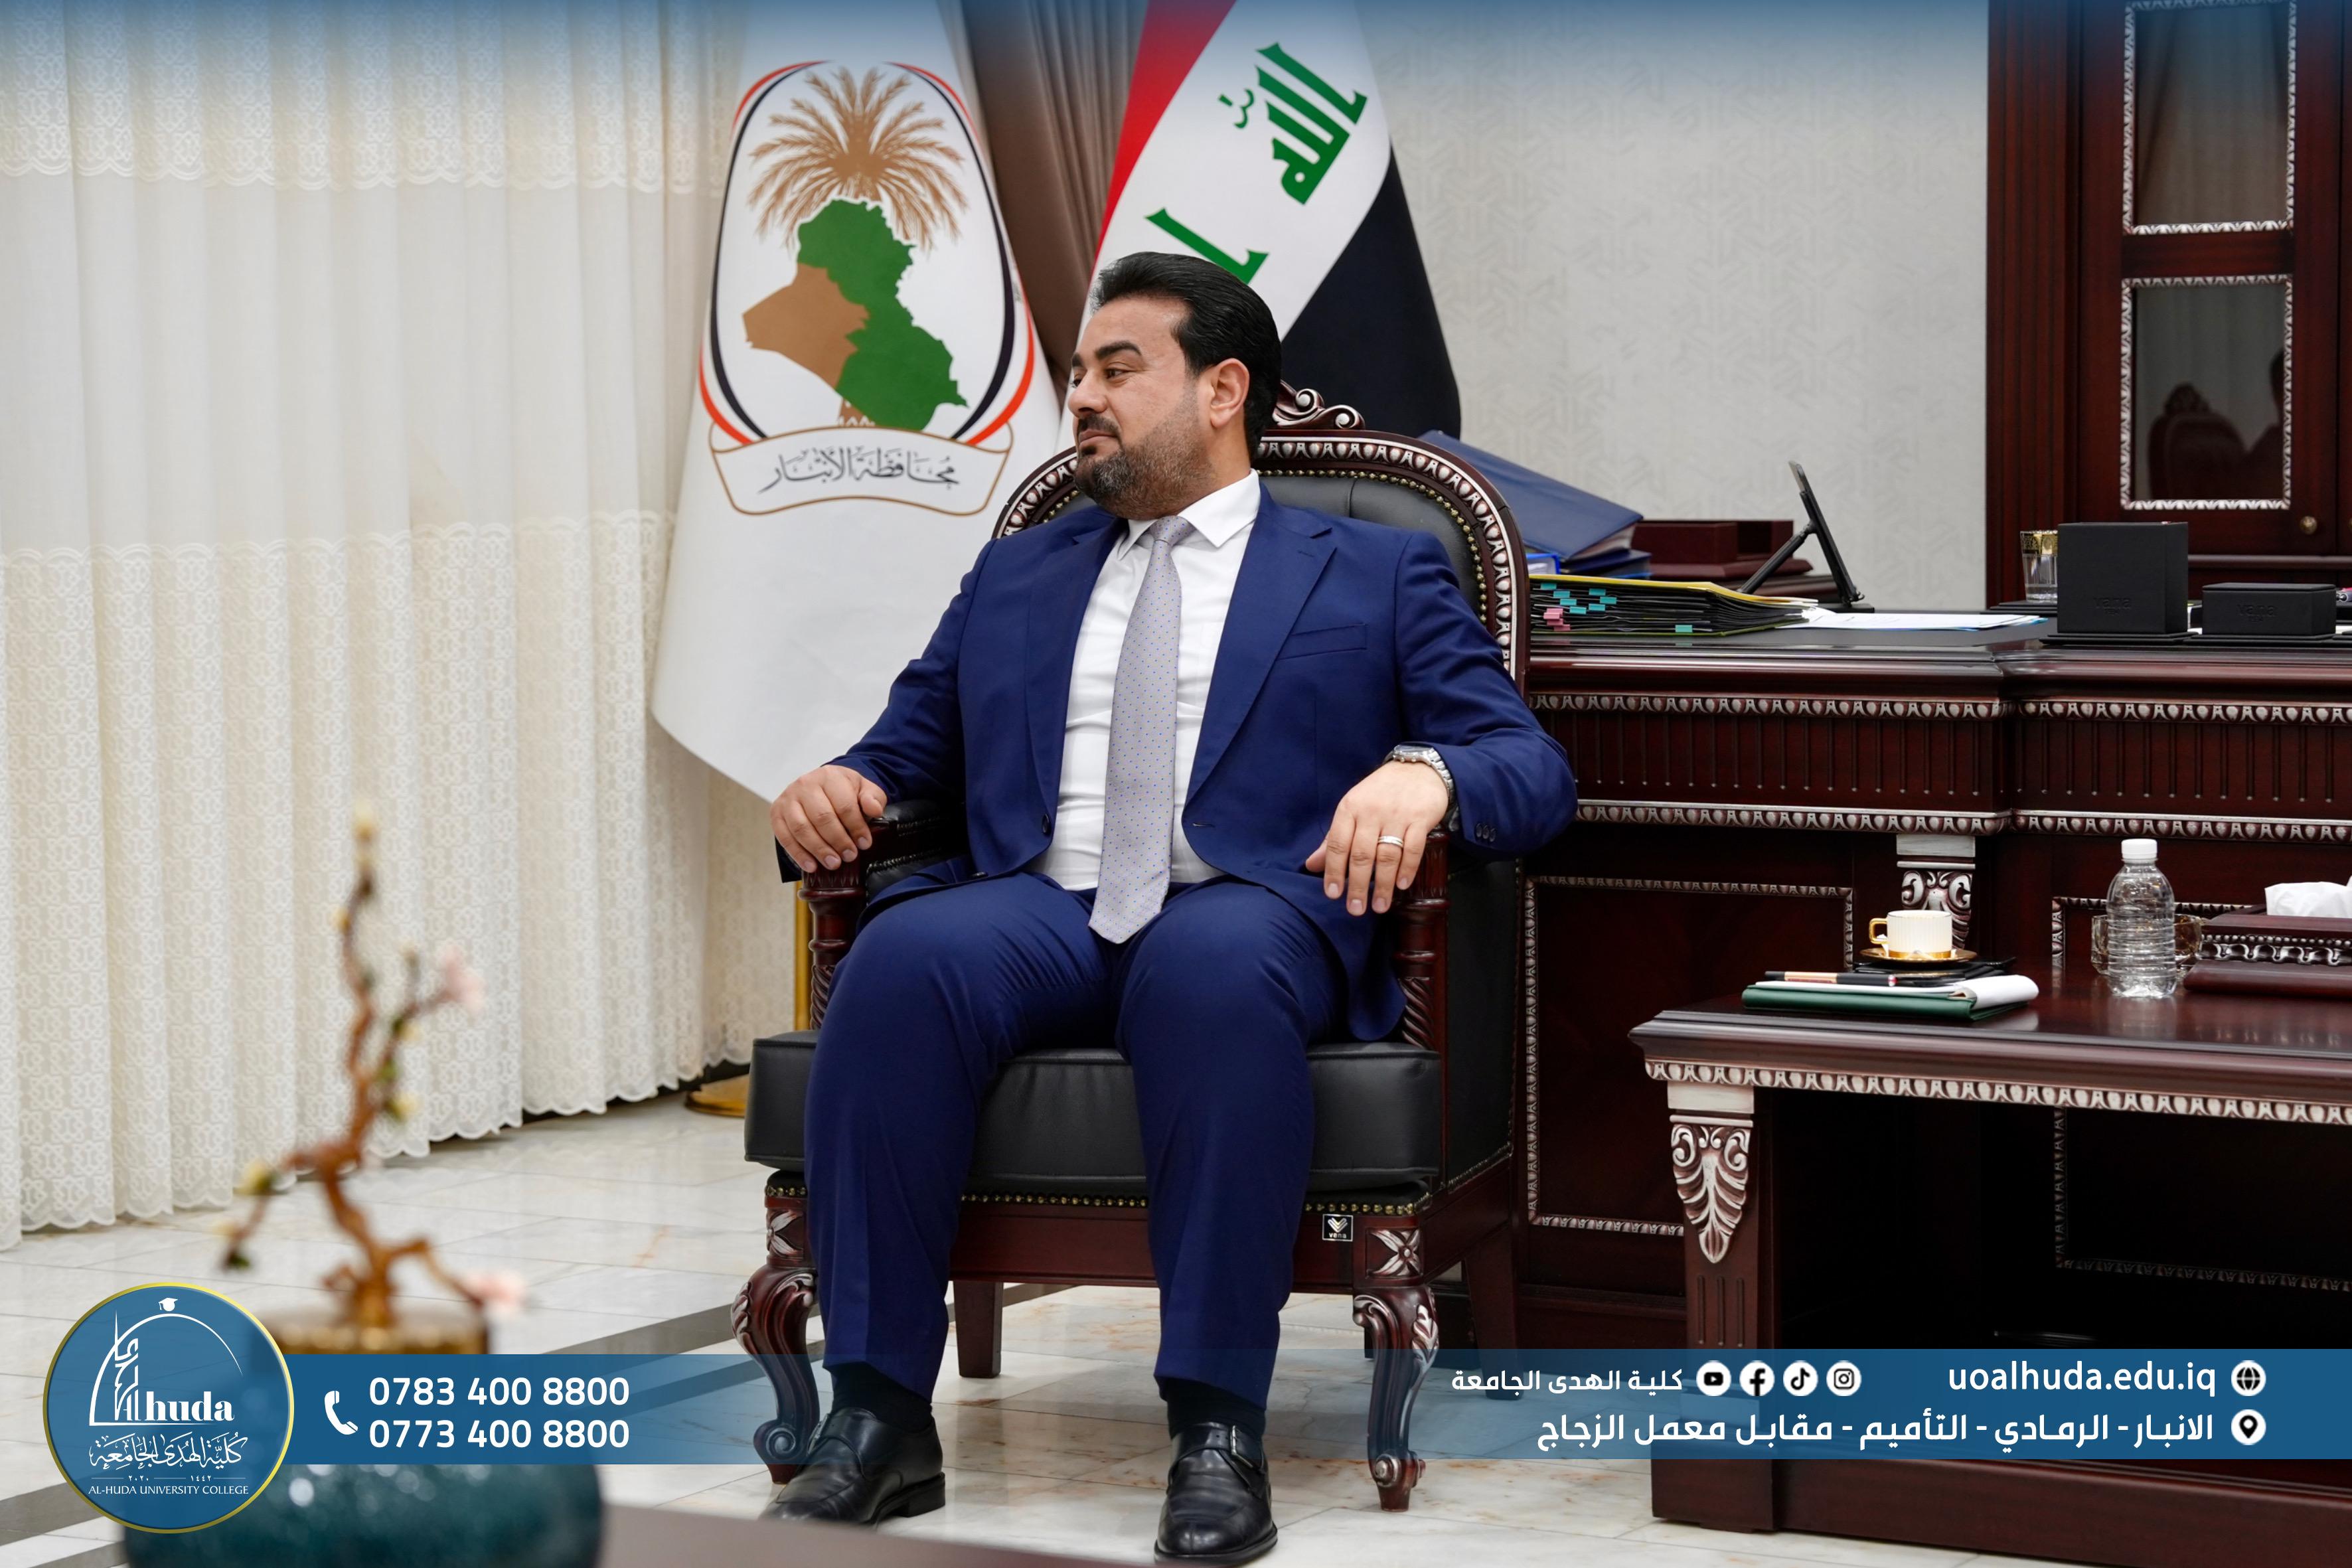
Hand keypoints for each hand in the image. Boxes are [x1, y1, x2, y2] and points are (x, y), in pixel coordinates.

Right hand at [772, 765, 886, 873]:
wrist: (822, 785)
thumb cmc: (844, 791)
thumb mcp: (864, 789)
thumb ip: (872, 798)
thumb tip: (874, 809)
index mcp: (829, 776)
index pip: (844, 804)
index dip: (855, 827)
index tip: (864, 844)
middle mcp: (805, 784)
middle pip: (821, 817)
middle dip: (837, 840)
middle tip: (849, 856)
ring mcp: (788, 798)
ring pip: (801, 828)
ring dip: (818, 850)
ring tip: (833, 864)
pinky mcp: (776, 812)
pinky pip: (784, 836)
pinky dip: (798, 854)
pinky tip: (812, 866)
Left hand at [1305, 759, 1450, 915]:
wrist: (1417, 769)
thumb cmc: (1379, 793)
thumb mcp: (1352, 809)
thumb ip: (1333, 839)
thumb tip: (1312, 865)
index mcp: (1350, 808)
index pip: (1337, 844)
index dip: (1334, 871)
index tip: (1333, 894)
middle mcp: (1371, 811)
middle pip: (1361, 854)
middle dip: (1358, 885)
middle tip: (1355, 909)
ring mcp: (1397, 815)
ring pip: (1387, 855)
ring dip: (1383, 884)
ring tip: (1380, 906)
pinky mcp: (1420, 818)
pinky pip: (1413, 848)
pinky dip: (1407, 868)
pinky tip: (1402, 885)